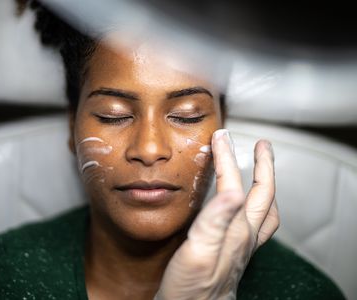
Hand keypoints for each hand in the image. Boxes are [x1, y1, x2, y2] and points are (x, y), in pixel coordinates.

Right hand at [156, 129, 277, 299]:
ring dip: (264, 185)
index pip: (236, 184)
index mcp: (237, 232)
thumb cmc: (191, 291)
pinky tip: (239, 206)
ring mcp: (242, 246)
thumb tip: (234, 190)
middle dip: (264, 166)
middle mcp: (245, 237)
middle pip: (263, 195)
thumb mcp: (200, 253)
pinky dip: (253, 206)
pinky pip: (254, 224)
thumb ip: (216, 222)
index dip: (228, 158)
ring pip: (264, 210)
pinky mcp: (233, 254)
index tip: (221, 137)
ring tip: (260, 170)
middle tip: (261, 146)